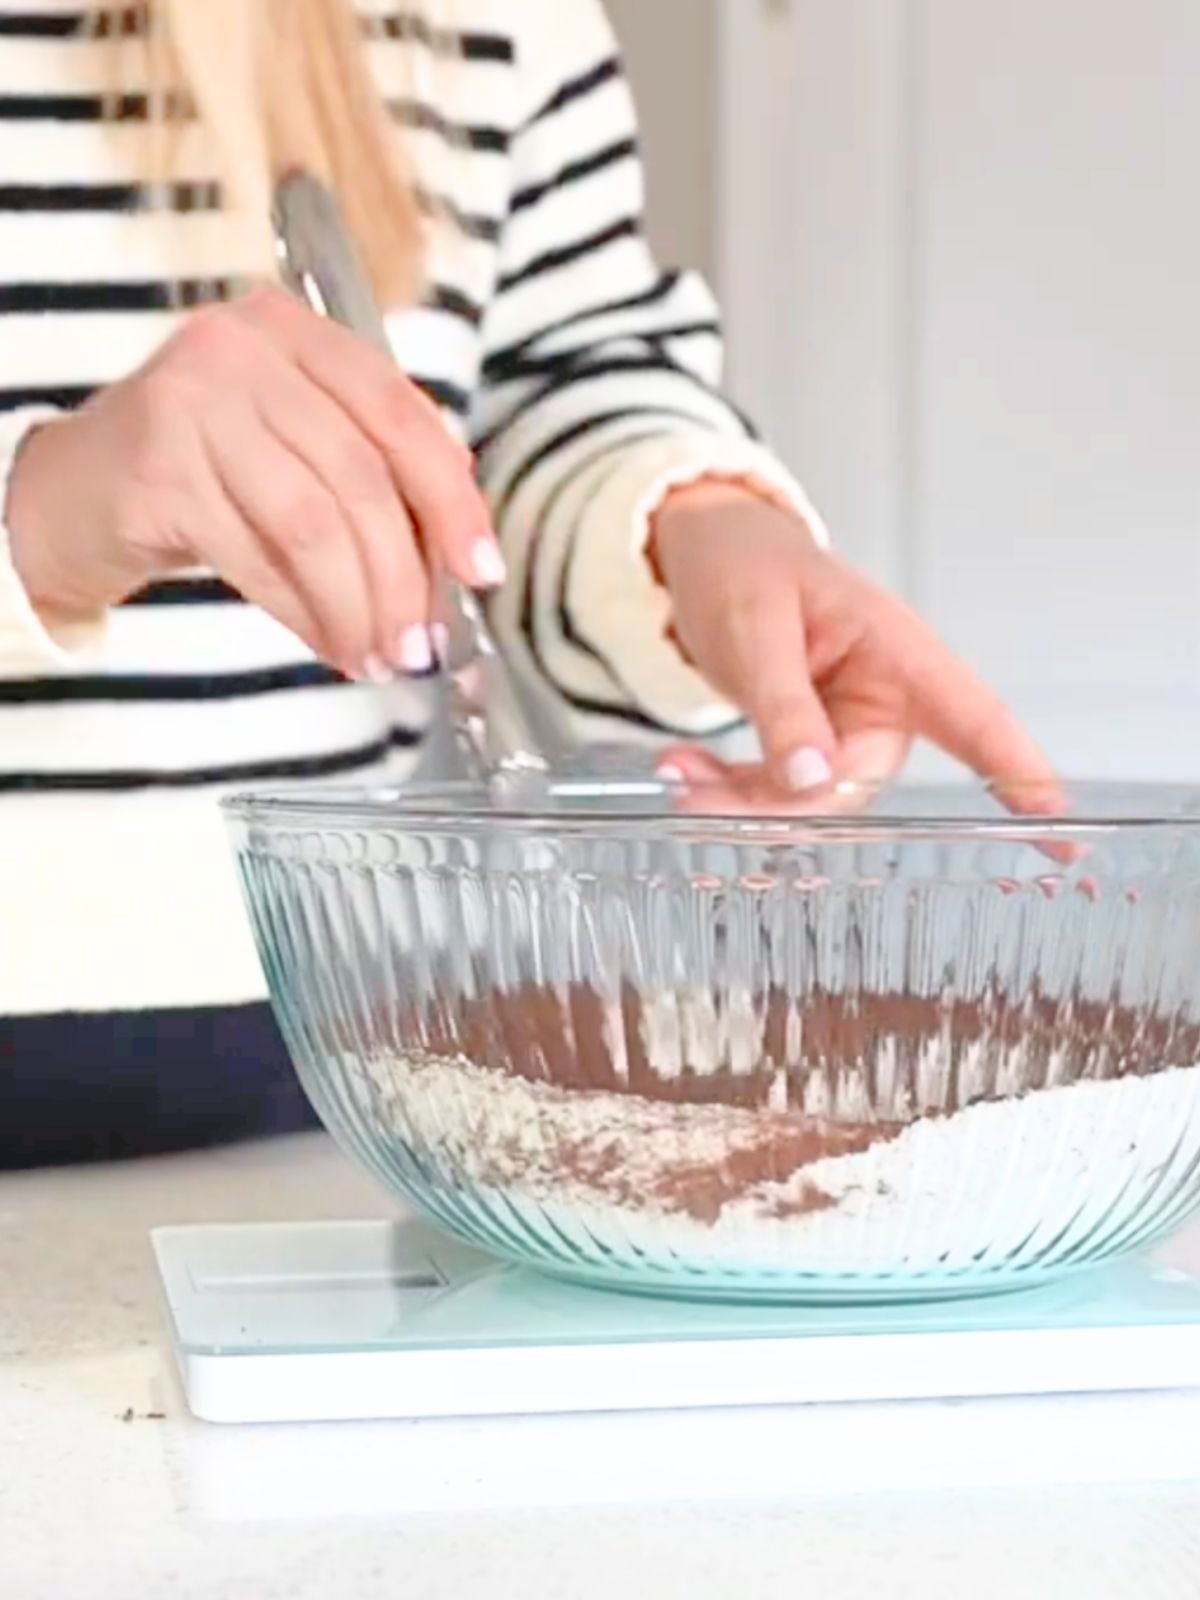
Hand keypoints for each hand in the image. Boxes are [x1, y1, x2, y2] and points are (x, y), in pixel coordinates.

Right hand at [5, 286, 504, 680]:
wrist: (79, 490)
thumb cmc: (207, 468)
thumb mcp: (295, 444)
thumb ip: (375, 469)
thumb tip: (463, 544)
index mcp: (295, 332)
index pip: (398, 413)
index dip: (451, 499)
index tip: (481, 568)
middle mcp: (242, 350)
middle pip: (359, 476)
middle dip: (404, 574)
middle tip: (422, 642)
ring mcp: (192, 403)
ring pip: (312, 523)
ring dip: (357, 605)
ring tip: (381, 656)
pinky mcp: (158, 471)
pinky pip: (257, 559)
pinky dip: (304, 614)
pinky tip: (330, 645)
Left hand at [649, 482, 1061, 812]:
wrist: (703, 549)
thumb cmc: (745, 562)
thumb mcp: (758, 625)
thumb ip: (786, 706)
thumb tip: (815, 781)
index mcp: (899, 653)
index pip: (976, 720)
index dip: (1020, 777)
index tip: (1060, 832)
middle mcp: (882, 698)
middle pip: (860, 782)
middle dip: (783, 801)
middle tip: (698, 793)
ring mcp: (843, 725)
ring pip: (810, 798)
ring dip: (742, 799)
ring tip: (675, 776)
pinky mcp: (804, 744)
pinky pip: (778, 790)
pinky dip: (728, 791)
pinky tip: (683, 773)